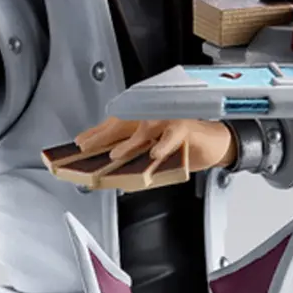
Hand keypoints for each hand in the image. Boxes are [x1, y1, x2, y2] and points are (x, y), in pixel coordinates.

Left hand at [42, 116, 235, 191]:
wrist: (213, 144)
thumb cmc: (184, 147)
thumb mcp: (154, 157)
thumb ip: (135, 161)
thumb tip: (113, 174)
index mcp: (142, 123)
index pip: (114, 126)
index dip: (95, 133)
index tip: (79, 143)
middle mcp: (152, 118)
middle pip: (123, 124)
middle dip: (103, 135)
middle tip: (87, 146)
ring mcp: (168, 120)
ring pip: (145, 128)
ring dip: (130, 142)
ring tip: (116, 155)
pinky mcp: (185, 127)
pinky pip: (173, 135)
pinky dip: (163, 144)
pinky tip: (155, 154)